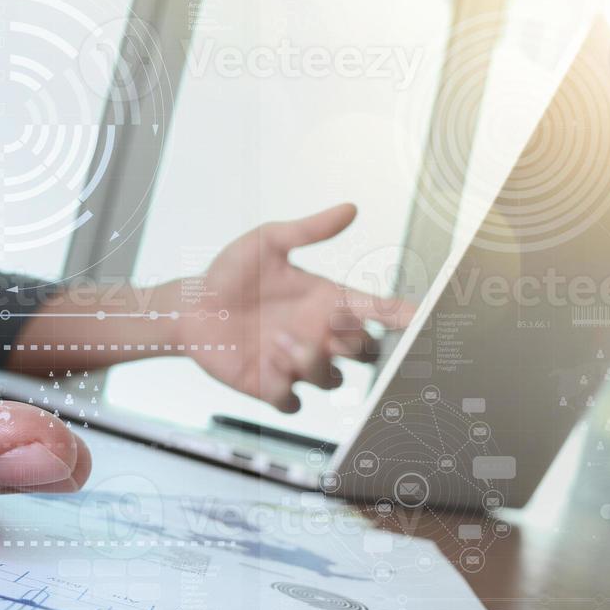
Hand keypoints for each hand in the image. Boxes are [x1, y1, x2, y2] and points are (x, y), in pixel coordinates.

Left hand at [174, 204, 417, 412]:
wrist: (190, 307)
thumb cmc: (229, 273)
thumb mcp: (268, 242)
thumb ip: (310, 229)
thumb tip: (350, 208)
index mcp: (327, 301)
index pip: (378, 311)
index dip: (403, 316)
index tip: (420, 317)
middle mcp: (318, 334)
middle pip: (367, 354)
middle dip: (357, 347)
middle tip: (331, 331)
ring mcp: (297, 364)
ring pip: (333, 381)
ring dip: (313, 363)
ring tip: (278, 341)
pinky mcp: (271, 387)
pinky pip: (294, 402)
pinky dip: (285, 389)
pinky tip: (267, 366)